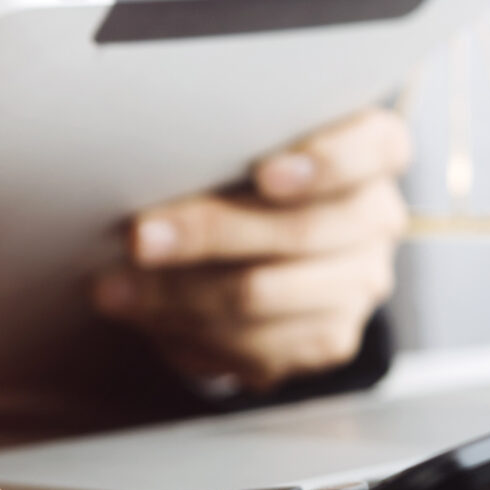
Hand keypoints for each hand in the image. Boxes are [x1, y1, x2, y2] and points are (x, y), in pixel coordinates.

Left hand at [91, 108, 409, 392]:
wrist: (262, 244)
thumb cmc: (240, 173)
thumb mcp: (235, 142)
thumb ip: (215, 144)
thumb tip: (138, 160)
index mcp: (373, 151)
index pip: (373, 149)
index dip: (324, 163)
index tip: (264, 173)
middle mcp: (375, 217)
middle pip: (299, 231)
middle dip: (207, 234)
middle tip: (139, 238)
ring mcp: (358, 283)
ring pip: (264, 295)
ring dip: (176, 295)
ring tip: (113, 289)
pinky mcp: (329, 338)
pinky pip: (253, 346)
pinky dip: (185, 331)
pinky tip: (142, 315)